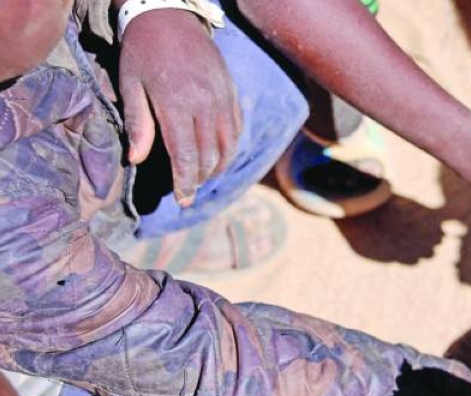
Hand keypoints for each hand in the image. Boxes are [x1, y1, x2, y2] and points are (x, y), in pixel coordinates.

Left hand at [118, 9, 241, 206]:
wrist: (170, 16)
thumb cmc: (142, 51)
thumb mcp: (130, 84)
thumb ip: (137, 123)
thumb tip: (137, 159)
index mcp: (176, 104)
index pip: (186, 156)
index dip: (185, 182)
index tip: (183, 200)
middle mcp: (205, 104)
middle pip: (208, 156)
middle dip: (199, 179)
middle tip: (187, 193)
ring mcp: (222, 99)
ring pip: (227, 146)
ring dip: (216, 167)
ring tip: (202, 176)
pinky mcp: (231, 93)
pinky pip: (236, 129)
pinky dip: (229, 148)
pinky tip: (217, 155)